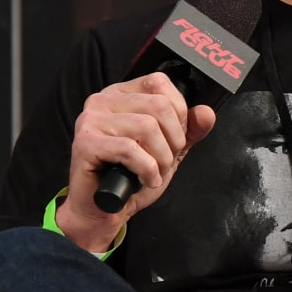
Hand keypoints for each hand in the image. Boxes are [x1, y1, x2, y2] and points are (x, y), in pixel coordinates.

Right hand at [62, 73, 215, 249]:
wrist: (104, 209)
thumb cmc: (131, 176)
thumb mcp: (168, 149)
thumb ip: (189, 130)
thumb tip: (206, 112)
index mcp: (122, 95)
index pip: (160, 83)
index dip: (179, 114)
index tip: (173, 138)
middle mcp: (103, 100)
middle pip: (158, 106)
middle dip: (173, 140)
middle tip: (164, 161)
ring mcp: (91, 120)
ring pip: (147, 127)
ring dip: (161, 158)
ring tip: (154, 171)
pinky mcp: (85, 142)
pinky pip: (130, 149)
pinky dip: (147, 169)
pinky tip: (145, 179)